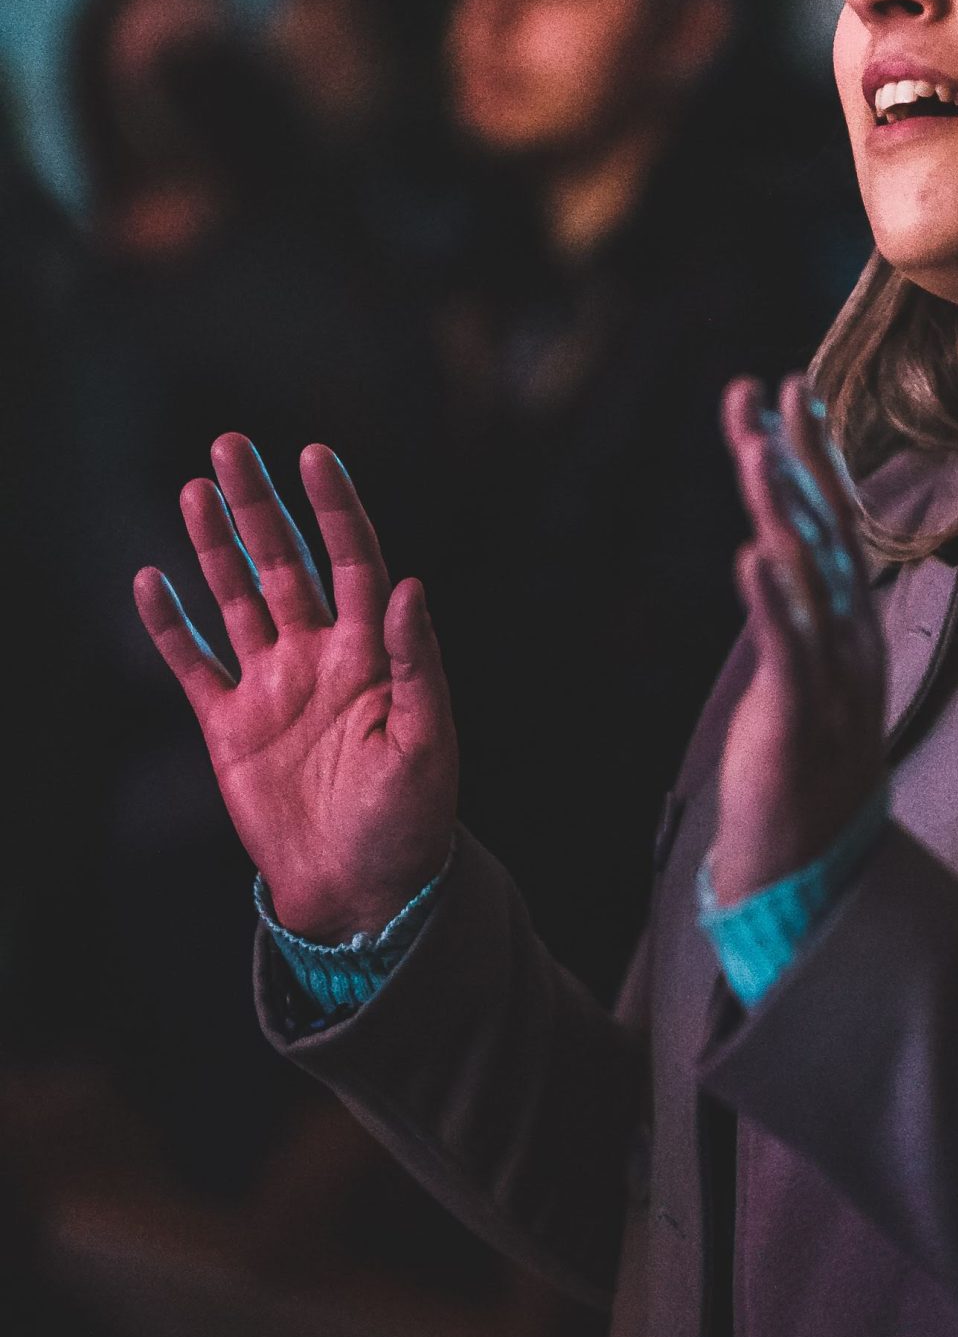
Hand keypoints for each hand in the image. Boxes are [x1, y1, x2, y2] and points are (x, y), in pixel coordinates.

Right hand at [134, 434, 457, 941]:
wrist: (360, 891)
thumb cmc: (408, 823)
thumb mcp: (427, 745)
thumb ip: (417, 665)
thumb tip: (409, 586)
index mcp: (371, 656)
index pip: (353, 562)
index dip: (336, 509)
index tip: (315, 454)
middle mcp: (319, 658)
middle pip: (284, 564)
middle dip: (260, 506)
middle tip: (232, 444)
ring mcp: (272, 688)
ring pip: (237, 599)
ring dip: (216, 546)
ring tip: (195, 489)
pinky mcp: (230, 726)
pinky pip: (194, 663)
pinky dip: (171, 626)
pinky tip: (151, 580)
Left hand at [710, 376, 886, 904]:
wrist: (816, 873)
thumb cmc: (806, 775)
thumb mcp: (808, 679)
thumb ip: (799, 616)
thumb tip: (779, 551)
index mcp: (851, 628)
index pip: (835, 523)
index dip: (816, 456)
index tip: (793, 391)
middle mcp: (851, 643)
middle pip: (828, 532)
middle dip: (801, 459)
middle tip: (776, 390)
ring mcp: (831, 681)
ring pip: (809, 579)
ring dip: (783, 510)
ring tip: (757, 452)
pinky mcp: (799, 721)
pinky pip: (788, 652)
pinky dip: (772, 600)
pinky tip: (751, 555)